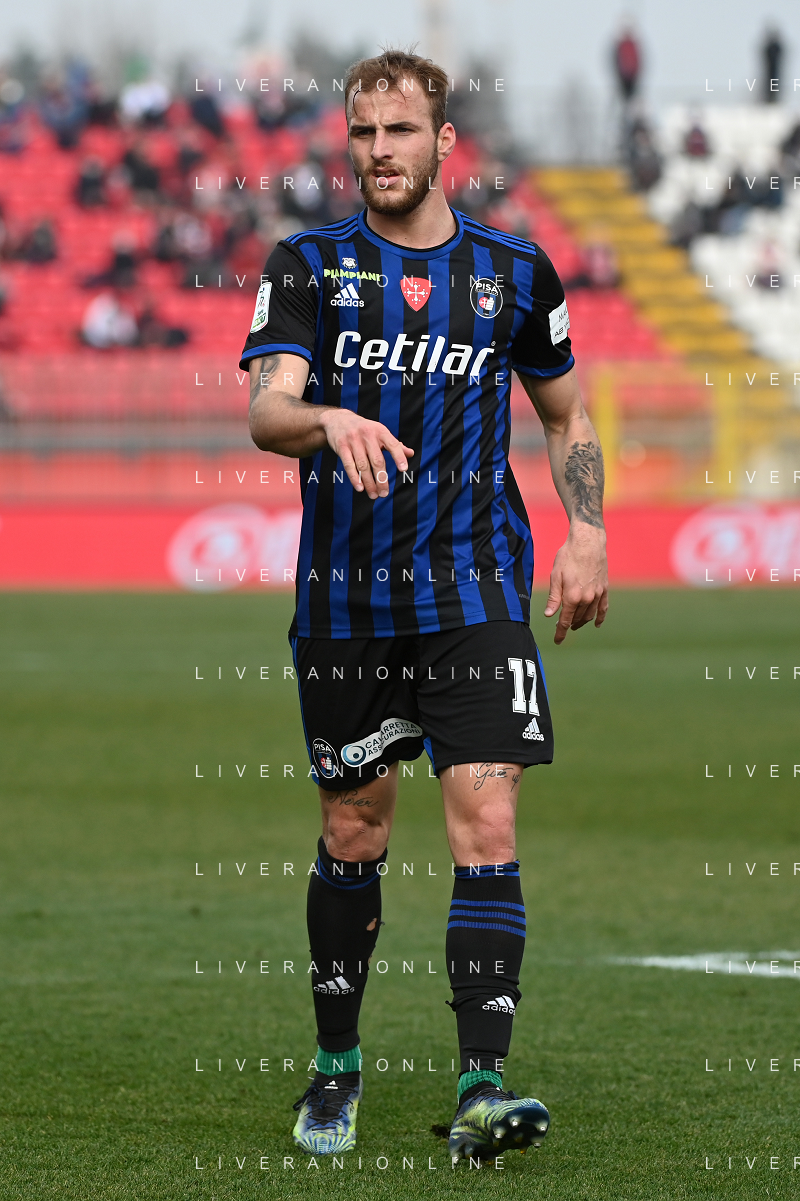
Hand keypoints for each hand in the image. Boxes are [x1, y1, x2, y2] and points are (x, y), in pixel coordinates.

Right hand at [320, 409, 413, 498]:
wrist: (339, 419)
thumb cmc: (364, 429)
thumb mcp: (380, 432)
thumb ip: (395, 444)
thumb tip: (411, 454)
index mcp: (380, 431)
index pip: (393, 444)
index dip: (399, 457)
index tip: (404, 469)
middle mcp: (368, 435)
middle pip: (377, 460)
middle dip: (381, 479)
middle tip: (384, 493)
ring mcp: (353, 441)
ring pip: (363, 466)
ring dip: (369, 483)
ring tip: (374, 495)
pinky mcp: (341, 447)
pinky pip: (348, 465)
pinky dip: (354, 478)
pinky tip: (360, 488)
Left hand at [544, 523, 607, 643]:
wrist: (588, 542)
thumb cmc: (568, 556)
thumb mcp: (556, 576)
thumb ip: (554, 597)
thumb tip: (550, 615)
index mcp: (572, 596)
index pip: (565, 620)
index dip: (560, 632)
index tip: (557, 641)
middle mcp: (587, 598)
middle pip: (577, 619)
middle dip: (569, 625)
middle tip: (561, 627)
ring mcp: (598, 594)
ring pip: (590, 615)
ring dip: (582, 622)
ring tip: (575, 624)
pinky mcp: (605, 588)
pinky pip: (603, 608)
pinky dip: (600, 617)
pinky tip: (597, 624)